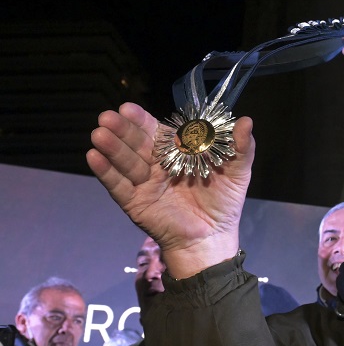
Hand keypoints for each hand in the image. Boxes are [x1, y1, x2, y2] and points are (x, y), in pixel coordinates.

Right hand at [86, 102, 253, 277]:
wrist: (213, 237)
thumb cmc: (224, 202)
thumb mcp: (238, 172)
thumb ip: (241, 146)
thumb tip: (247, 120)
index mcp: (177, 152)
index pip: (157, 131)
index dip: (142, 119)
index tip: (128, 108)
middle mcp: (157, 164)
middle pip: (137, 143)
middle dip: (122, 129)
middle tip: (108, 116)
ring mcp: (144, 183)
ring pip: (125, 161)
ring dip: (112, 147)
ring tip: (99, 133)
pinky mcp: (135, 202)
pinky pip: (118, 185)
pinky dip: (105, 172)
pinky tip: (94, 156)